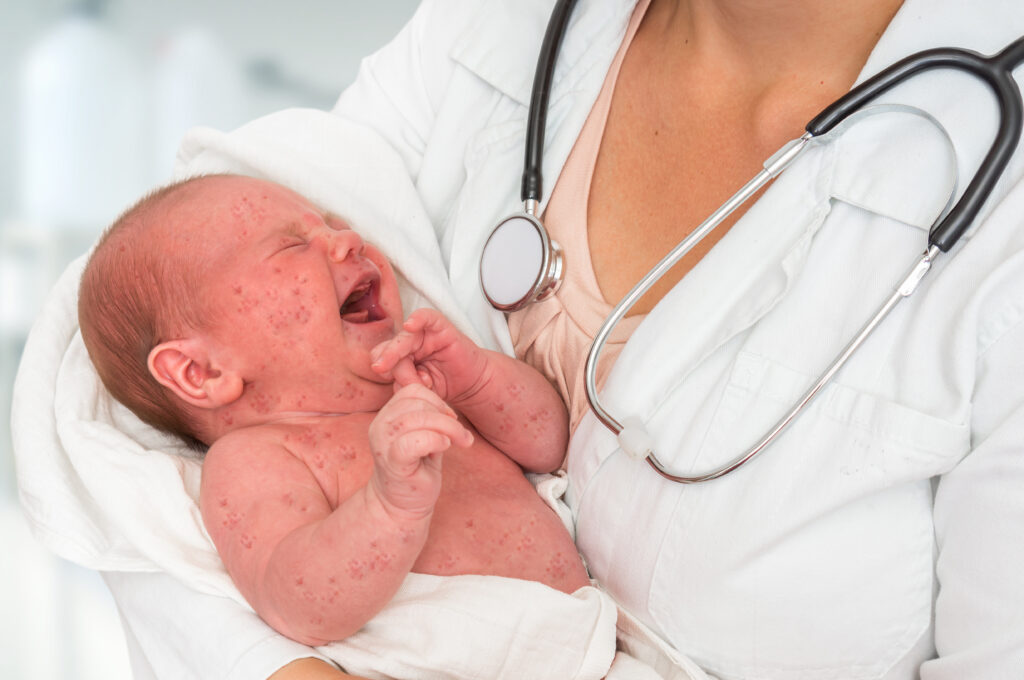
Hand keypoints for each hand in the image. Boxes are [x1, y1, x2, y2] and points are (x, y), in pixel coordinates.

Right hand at [367, 382, 472, 518]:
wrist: (401, 506)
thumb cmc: (417, 470)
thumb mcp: (425, 436)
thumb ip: (430, 418)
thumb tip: (448, 408)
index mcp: (387, 416)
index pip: (412, 391)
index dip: (436, 400)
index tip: (451, 419)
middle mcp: (380, 426)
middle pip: (416, 401)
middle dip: (445, 415)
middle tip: (461, 434)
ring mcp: (383, 444)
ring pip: (416, 418)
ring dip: (447, 427)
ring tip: (460, 441)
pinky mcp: (392, 462)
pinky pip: (415, 440)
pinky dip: (436, 440)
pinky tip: (445, 448)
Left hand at [370, 308, 489, 403]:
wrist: (471, 383)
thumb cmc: (444, 385)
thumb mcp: (419, 389)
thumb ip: (404, 384)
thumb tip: (396, 381)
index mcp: (399, 355)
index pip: (379, 354)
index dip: (382, 366)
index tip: (388, 379)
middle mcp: (410, 342)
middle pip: (389, 345)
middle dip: (390, 362)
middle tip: (398, 378)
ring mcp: (425, 333)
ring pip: (405, 337)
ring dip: (406, 357)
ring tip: (423, 379)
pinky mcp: (442, 328)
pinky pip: (426, 317)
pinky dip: (417, 319)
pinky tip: (410, 326)